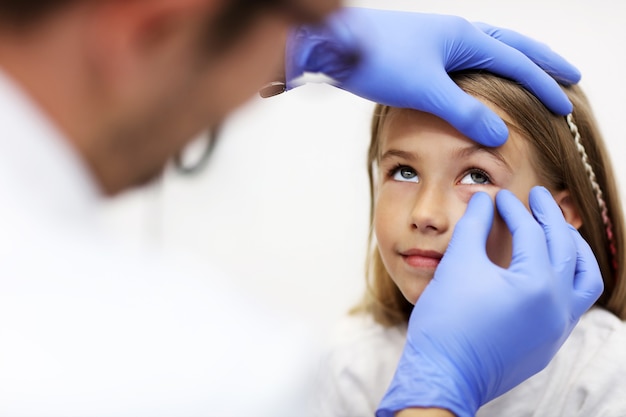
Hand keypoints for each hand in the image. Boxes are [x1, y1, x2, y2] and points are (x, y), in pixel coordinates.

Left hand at [285, 8, 580, 145]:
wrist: (332, 44)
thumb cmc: (377, 60)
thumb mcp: (425, 89)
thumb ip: (464, 111)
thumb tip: (500, 133)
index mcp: (463, 38)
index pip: (516, 62)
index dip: (544, 85)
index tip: (567, 105)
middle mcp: (455, 34)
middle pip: (511, 46)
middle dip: (541, 62)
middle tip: (569, 75)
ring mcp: (438, 41)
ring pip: (487, 52)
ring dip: (513, 64)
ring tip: (533, 77)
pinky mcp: (421, 54)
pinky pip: (464, 63)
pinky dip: (482, 74)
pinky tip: (479, 86)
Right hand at [376, 187, 602, 416]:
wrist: (443, 375)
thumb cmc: (446, 320)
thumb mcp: (458, 264)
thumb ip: (474, 226)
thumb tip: (483, 200)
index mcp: (538, 285)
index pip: (531, 233)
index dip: (514, 209)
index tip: (499, 196)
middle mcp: (558, 307)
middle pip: (566, 249)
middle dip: (551, 218)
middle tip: (538, 196)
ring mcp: (557, 330)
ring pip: (585, 280)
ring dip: (574, 250)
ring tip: (558, 230)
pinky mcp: (548, 345)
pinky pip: (573, 305)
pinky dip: (566, 279)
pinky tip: (547, 270)